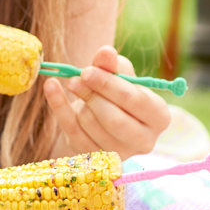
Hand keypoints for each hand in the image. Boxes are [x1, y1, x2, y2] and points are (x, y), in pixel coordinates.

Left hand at [44, 46, 170, 159]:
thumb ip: (113, 64)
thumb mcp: (120, 75)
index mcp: (159, 117)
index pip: (135, 101)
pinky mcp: (94, 157)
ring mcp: (119, 153)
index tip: (86, 71)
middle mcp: (144, 140)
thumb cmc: (118, 92)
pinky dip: (58, 107)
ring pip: (91, 125)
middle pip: (114, 119)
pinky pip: (72, 131)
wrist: (103, 115)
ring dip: (78, 101)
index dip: (109, 85)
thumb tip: (105, 52)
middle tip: (75, 78)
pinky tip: (51, 87)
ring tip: (74, 84)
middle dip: (91, 96)